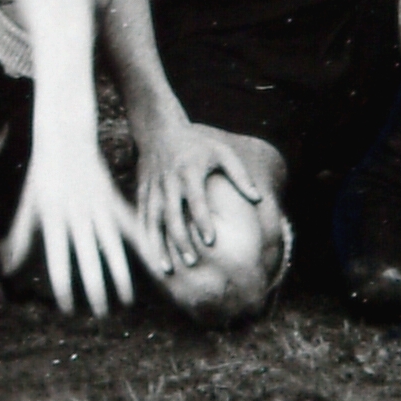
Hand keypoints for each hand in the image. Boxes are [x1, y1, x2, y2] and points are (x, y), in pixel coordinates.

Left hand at [0, 109, 141, 317]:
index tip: (68, 309)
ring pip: (115, 248)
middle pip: (90, 261)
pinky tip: (156, 264)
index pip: (59, 262)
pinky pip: (132, 228)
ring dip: (121, 278)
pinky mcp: (114, 201)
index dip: (64, 289)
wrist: (66, 138)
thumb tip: (9, 270)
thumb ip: (22, 240)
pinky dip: (144, 247)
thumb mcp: (28, 207)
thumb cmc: (43, 176)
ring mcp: (100, 209)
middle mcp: (79, 217)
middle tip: (100, 316)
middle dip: (96, 292)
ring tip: (125, 302)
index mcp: (54, 220)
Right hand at [132, 118, 263, 282]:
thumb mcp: (222, 152)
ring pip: (154, 221)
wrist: (160, 131)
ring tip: (168, 269)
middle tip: (192, 263)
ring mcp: (154, 189)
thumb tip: (258, 200)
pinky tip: (152, 257)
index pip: (196, 201)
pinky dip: (146, 238)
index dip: (203, 221)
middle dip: (181, 240)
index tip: (211, 242)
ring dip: (159, 246)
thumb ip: (241, 176)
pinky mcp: (144, 193)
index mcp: (190, 172)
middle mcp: (169, 182)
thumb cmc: (197, 145)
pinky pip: (143, 219)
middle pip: (173, 216)